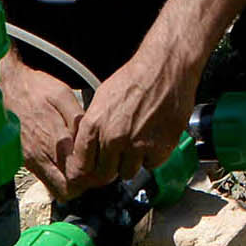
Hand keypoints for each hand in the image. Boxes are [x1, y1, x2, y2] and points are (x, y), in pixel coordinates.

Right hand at [0, 55, 84, 199]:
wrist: (4, 87)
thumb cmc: (35, 89)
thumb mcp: (62, 95)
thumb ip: (78, 120)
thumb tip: (90, 140)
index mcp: (55, 140)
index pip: (77, 177)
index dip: (92, 176)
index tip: (99, 165)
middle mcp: (41, 156)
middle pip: (66, 190)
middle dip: (81, 185)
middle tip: (91, 170)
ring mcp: (30, 160)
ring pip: (54, 188)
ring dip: (68, 182)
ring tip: (78, 164)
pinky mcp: (24, 160)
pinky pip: (43, 178)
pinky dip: (56, 175)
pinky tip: (63, 159)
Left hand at [63, 51, 198, 196]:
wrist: (164, 70)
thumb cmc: (134, 79)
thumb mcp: (102, 99)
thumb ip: (93, 127)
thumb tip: (87, 149)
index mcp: (94, 124)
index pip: (81, 165)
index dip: (85, 172)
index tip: (89, 174)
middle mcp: (113, 138)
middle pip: (104, 175)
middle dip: (109, 169)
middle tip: (117, 157)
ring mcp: (136, 146)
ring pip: (127, 172)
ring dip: (131, 162)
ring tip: (138, 141)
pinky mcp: (159, 149)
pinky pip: (150, 165)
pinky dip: (152, 156)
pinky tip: (153, 138)